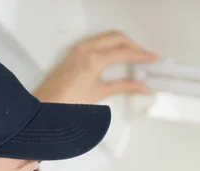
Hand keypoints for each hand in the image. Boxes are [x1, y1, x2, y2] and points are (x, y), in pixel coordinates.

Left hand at [33, 31, 157, 103]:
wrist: (45, 104)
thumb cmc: (70, 102)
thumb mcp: (100, 94)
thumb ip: (123, 87)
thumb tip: (142, 87)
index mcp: (94, 59)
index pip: (124, 52)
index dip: (141, 55)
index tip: (153, 58)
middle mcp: (87, 48)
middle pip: (117, 38)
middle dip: (133, 46)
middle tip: (146, 57)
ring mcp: (80, 48)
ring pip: (107, 37)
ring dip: (122, 44)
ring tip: (134, 57)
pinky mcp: (75, 51)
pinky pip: (98, 41)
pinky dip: (111, 45)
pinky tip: (117, 57)